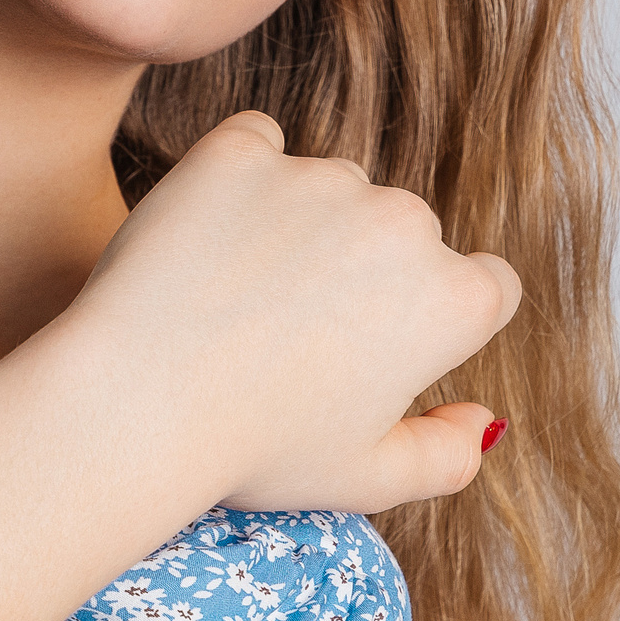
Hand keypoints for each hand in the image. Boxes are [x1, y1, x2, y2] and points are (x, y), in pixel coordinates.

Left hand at [60, 111, 520, 513]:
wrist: (136, 401)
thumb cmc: (251, 448)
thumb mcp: (369, 479)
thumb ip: (447, 454)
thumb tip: (480, 416)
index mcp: (452, 299)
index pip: (484, 284)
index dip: (431, 315)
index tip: (375, 340)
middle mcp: (401, 223)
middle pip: (401, 232)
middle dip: (361, 269)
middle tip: (285, 327)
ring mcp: (316, 178)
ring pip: (328, 186)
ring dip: (298, 220)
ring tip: (235, 292)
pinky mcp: (236, 153)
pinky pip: (255, 141)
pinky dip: (239, 174)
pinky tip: (208, 231)